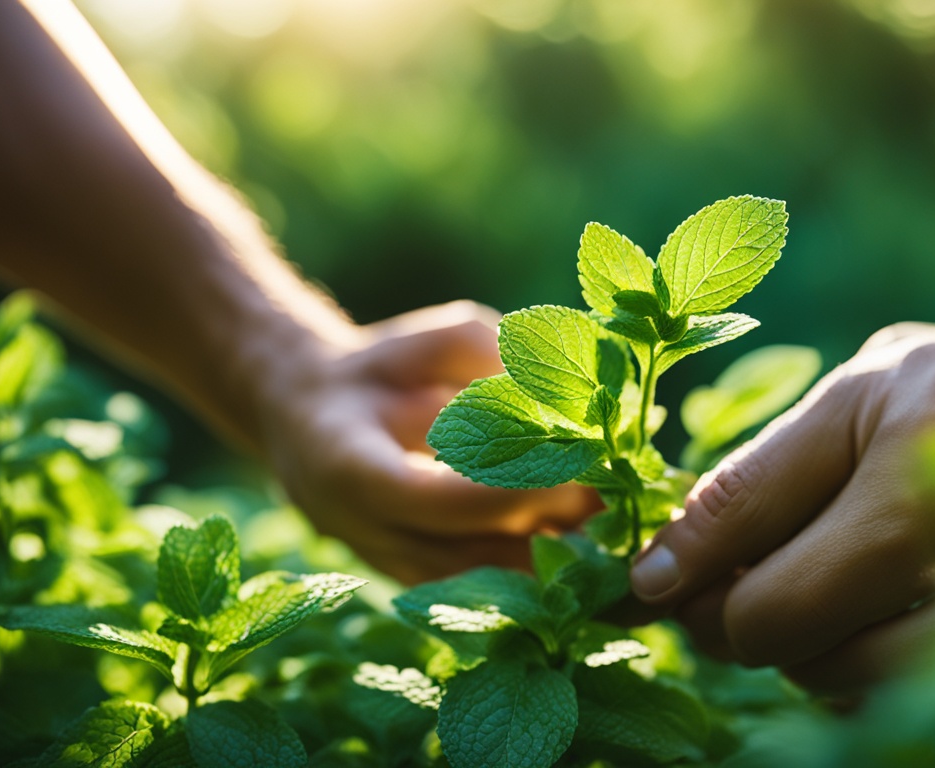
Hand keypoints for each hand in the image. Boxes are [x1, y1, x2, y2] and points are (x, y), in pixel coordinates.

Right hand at [254, 300, 600, 583]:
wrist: (309, 421)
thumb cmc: (379, 370)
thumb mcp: (431, 340)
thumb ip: (490, 355)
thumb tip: (560, 386)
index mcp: (351, 468)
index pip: (443, 497)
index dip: (518, 486)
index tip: (585, 461)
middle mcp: (367, 533)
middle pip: (476, 550)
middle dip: (555, 525)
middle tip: (625, 494)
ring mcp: (392, 567)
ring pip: (490, 583)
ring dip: (560, 559)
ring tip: (621, 520)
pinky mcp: (420, 584)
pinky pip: (490, 590)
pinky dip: (543, 572)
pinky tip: (594, 543)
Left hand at [629, 316, 934, 693]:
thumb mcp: (846, 402)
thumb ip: (748, 491)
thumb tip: (650, 580)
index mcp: (925, 473)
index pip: (782, 603)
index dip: (709, 602)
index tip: (670, 583)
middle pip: (814, 658)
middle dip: (750, 620)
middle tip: (740, 571)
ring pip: (854, 689)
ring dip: (807, 643)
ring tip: (813, 568)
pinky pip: (905, 698)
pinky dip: (862, 659)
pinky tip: (867, 599)